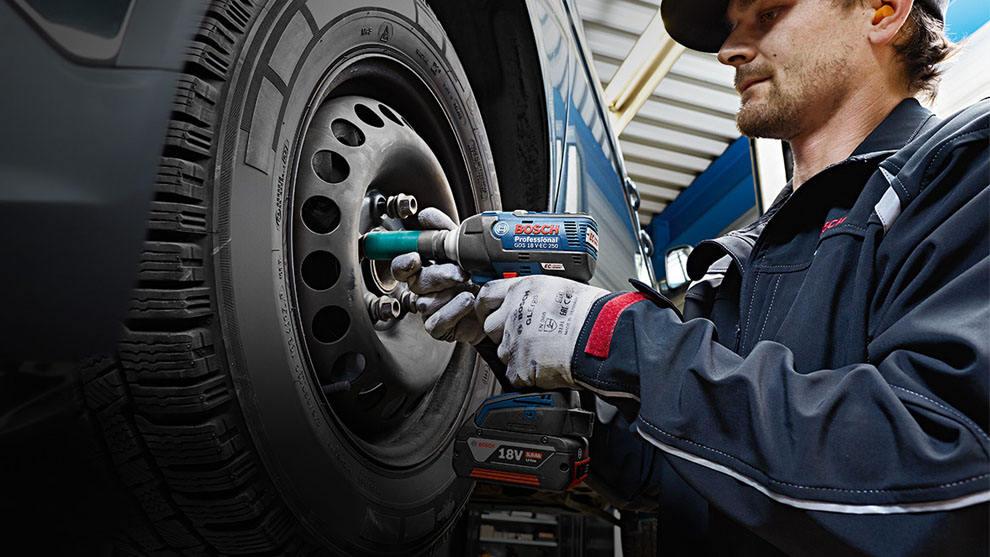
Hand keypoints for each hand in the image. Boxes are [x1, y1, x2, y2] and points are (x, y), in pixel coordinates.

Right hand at [391, 208, 484, 343]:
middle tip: (459, 271)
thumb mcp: (466, 249)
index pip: (403, 266)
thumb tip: (425, 216)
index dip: (404, 262)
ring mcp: (433, 310)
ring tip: (470, 286)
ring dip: (449, 293)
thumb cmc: (482, 278)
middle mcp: (427, 290)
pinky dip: (453, 311)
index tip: (415, 257)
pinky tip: (468, 301)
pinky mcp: (441, 328)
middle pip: (416, 283)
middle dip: (438, 275)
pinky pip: (437, 322)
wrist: (503, 304)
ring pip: (426, 302)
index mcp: (427, 269)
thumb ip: (445, 231)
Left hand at [476, 275, 608, 388]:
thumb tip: (528, 301)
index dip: (485, 306)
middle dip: (503, 333)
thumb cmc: (591, 313)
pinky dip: (527, 375)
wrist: (600, 339)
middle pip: (490, 326)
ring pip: (503, 352)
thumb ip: (534, 295)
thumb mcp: (559, 288)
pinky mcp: (520, 366)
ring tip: (543, 352)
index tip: (488, 311)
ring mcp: (514, 341)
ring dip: (517, 354)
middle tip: (526, 336)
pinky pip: (514, 374)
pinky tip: (546, 366)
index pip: (486, 295)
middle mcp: (513, 313)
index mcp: (522, 290)